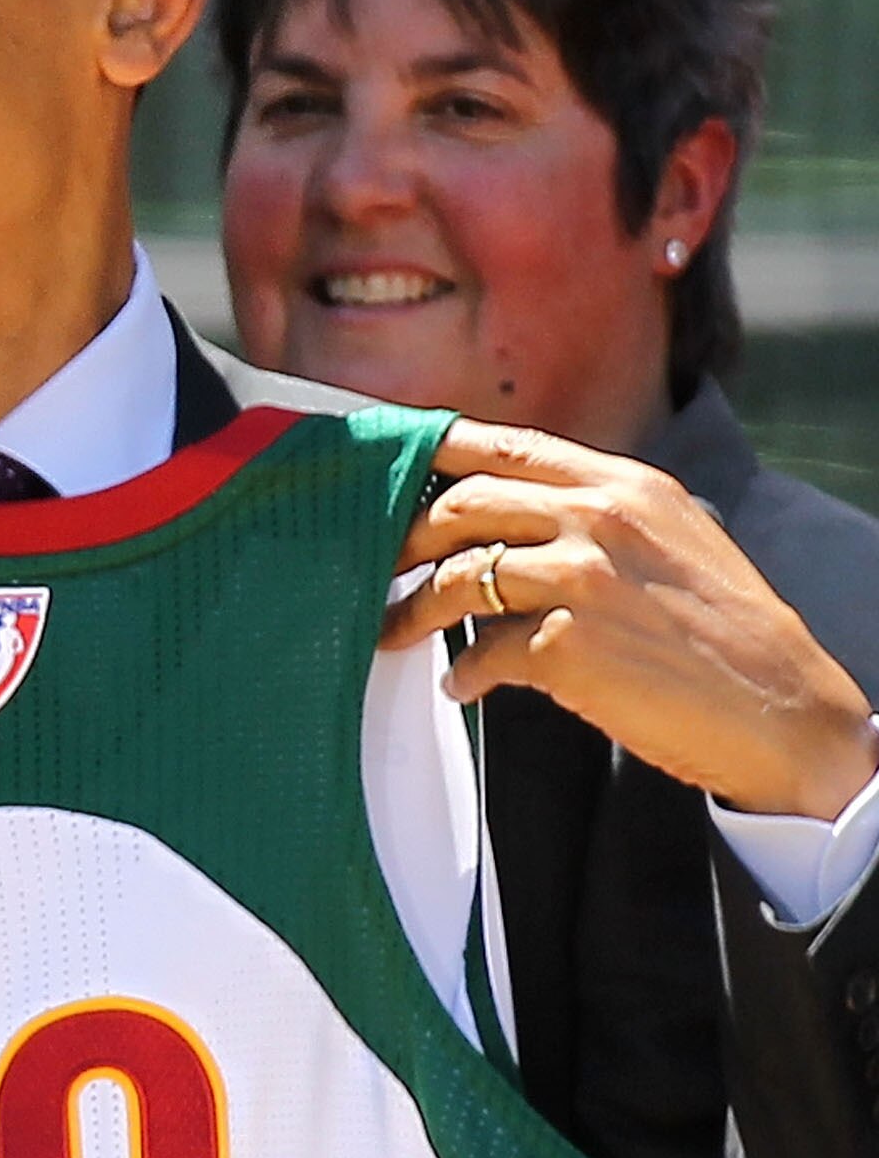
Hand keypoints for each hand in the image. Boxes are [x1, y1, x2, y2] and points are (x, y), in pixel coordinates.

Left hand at [381, 420, 878, 820]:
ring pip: (457, 579)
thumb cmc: (721, 631)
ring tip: (393, 634)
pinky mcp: (568, 646)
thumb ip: (594, 514)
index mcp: (624, 485)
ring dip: (412, 611)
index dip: (434, 452)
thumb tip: (505, 516)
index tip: (387, 465)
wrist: (781, 709)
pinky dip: (462, 675)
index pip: (506, 447)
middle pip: (462, 507)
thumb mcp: (669, 538)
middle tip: (376, 567)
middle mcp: (600, 519)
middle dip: (405, 539)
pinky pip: (482, 654)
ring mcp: (582, 580)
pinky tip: (461, 686)